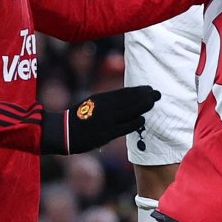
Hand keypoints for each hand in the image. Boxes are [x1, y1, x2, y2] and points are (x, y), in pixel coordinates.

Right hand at [40, 86, 160, 154]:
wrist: (64, 132)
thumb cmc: (79, 119)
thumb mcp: (91, 105)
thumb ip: (107, 103)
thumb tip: (125, 102)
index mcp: (101, 99)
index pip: (124, 93)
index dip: (138, 91)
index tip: (149, 88)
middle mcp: (105, 108)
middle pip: (129, 100)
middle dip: (145, 96)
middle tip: (157, 93)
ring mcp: (106, 120)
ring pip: (129, 111)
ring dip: (143, 106)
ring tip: (153, 102)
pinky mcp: (106, 133)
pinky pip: (124, 127)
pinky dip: (134, 122)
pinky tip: (142, 119)